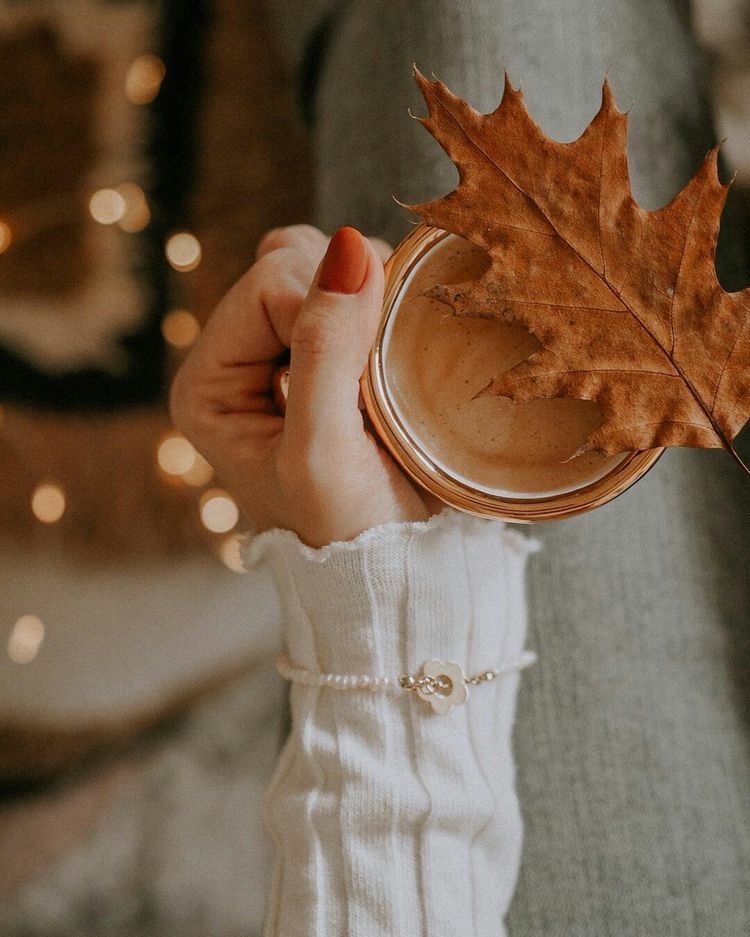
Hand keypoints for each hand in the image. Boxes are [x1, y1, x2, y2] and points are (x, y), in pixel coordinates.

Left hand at [170, 224, 433, 547]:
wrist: (396, 563)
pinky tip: (396, 351)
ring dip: (368, 297)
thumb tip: (348, 246)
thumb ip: (326, 352)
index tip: (362, 375)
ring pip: (324, 266)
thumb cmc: (352, 527)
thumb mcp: (324, 451)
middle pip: (287, 263)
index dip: (323, 310)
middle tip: (376, 367)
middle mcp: (239, 361)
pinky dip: (384, 303)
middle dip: (344, 298)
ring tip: (387, 365)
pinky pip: (357, 290)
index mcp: (209, 386)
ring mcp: (286, 353)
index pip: (266, 287)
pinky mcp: (330, 354)